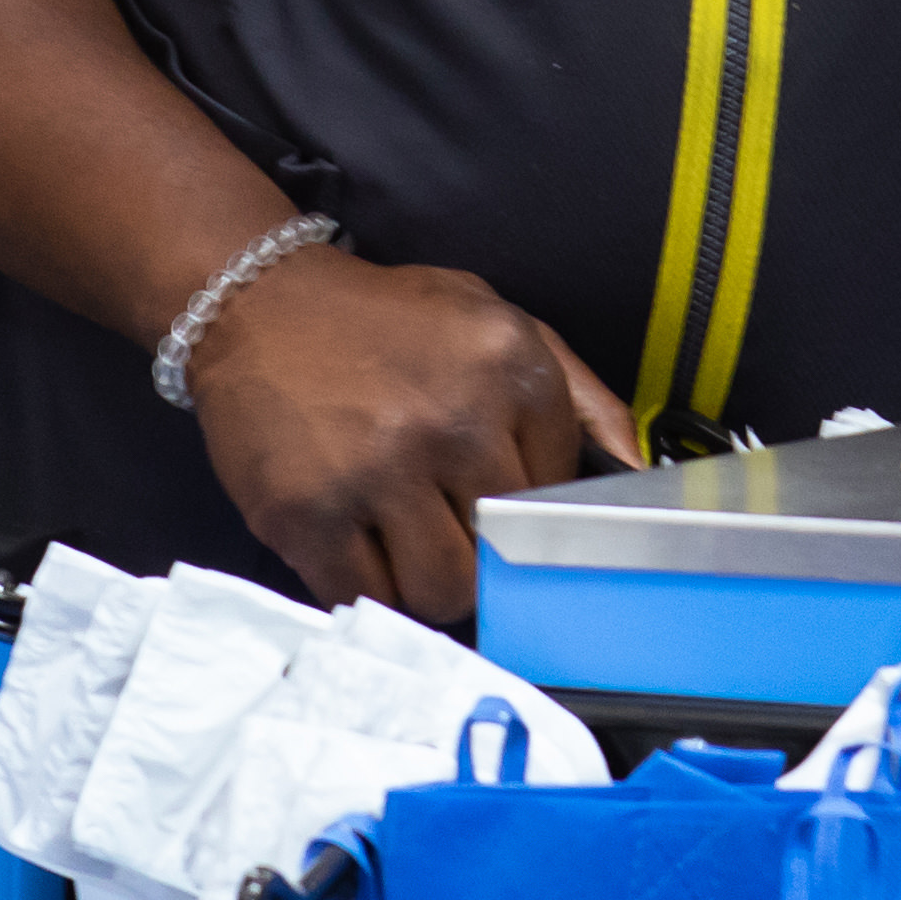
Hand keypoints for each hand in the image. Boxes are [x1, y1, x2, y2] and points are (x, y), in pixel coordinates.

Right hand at [187, 244, 642, 625]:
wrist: (258, 302)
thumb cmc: (387, 321)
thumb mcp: (494, 322)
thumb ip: (579, 396)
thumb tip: (642, 470)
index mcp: (509, 367)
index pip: (557, 496)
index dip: (526, 507)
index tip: (490, 494)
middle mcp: (451, 421)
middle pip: (502, 554)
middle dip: (476, 548)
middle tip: (440, 519)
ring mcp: (377, 473)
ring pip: (440, 592)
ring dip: (423, 580)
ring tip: (398, 536)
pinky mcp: (308, 514)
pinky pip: (361, 597)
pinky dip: (361, 586)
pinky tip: (351, 540)